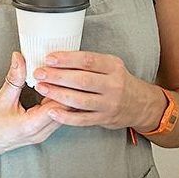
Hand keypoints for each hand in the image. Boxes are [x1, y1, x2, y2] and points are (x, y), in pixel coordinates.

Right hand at [0, 52, 65, 162]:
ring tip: (60, 75)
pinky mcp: (41, 131)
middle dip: (66, 88)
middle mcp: (41, 133)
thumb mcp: (0, 99)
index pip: (60, 104)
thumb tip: (20, 57)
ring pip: (63, 112)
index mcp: (32, 126)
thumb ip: (14, 78)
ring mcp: (42, 133)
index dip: (62, 85)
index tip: (59, 69)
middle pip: (66, 108)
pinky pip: (56, 114)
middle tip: (63, 68)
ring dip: (63, 94)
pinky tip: (54, 87)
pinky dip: (56, 100)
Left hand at [33, 51, 166, 131]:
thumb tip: (59, 58)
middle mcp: (113, 85)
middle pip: (81, 80)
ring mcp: (109, 103)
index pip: (88, 60)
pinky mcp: (104, 119)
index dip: (67, 59)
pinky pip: (82, 119)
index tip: (49, 59)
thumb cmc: (118, 81)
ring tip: (41, 88)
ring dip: (57, 94)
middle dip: (57, 76)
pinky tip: (52, 111)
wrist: (139, 104)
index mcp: (113, 66)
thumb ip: (90, 63)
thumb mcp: (111, 65)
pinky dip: (65, 116)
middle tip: (39, 73)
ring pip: (80, 100)